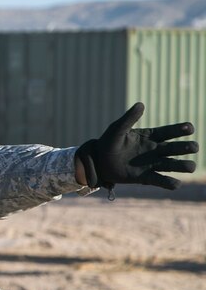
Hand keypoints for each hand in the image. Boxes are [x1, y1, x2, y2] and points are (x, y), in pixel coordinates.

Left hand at [75, 103, 196, 189]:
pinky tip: (176, 184)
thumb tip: (140, 104)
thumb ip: (128, 118)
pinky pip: (160, 180)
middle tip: (193, 147)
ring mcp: (151, 164)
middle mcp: (155, 150)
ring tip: (191, 166)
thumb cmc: (108, 142)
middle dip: (185, 148)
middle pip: (174, 149)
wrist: (97, 162)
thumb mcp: (117, 129)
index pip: (169, 132)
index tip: (190, 128)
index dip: (180, 130)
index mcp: (150, 136)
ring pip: (172, 165)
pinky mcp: (145, 177)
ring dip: (183, 166)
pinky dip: (169, 183)